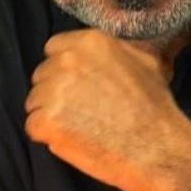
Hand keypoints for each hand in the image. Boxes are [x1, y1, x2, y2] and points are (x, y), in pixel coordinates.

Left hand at [24, 30, 190, 190]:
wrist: (157, 149)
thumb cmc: (154, 108)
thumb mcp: (147, 61)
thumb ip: (121, 48)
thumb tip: (118, 45)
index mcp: (88, 42)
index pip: (54, 48)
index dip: (64, 69)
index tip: (78, 85)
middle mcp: (67, 61)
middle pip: (42, 75)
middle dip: (56, 92)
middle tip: (82, 110)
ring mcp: (54, 91)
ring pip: (35, 101)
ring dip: (51, 114)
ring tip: (80, 126)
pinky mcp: (47, 121)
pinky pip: (33, 126)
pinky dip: (48, 136)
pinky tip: (74, 139)